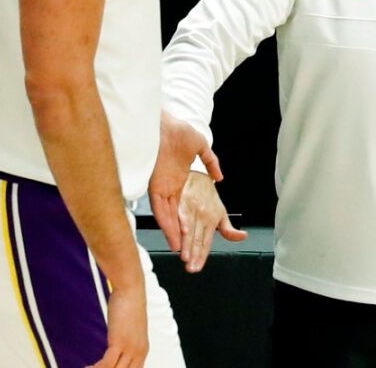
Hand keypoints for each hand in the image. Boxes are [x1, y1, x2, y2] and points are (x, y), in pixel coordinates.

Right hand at [89, 285, 146, 367]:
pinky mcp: (120, 342)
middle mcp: (139, 353)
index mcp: (142, 351)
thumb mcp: (129, 327)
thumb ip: (125, 340)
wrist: (131, 288)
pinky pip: (107, 365)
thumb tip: (117, 344)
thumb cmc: (128, 305)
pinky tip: (86, 367)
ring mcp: (131, 349)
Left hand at [150, 112, 222, 252]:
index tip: (194, 235)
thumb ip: (211, 162)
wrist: (164, 123)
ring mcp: (161, 188)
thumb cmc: (179, 131)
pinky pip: (161, 210)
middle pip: (175, 216)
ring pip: (168, 217)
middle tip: (187, 251)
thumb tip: (219, 177)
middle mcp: (168, 187)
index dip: (188, 221)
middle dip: (181, 234)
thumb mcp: (200, 147)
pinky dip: (167, 224)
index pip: (183, 206)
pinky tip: (173, 236)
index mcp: (178, 180)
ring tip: (181, 251)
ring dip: (174, 234)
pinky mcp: (155, 187)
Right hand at [177, 171, 246, 271]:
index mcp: (212, 220)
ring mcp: (192, 208)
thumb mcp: (221, 213)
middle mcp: (202, 215)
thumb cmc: (208, 196)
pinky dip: (179, 222)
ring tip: (184, 256)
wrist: (198, 176)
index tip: (197, 267)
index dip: (201, 256)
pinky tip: (178, 232)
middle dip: (193, 254)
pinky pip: (180, 213)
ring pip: (189, 229)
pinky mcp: (182, 200)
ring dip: (186, 243)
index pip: (206, 242)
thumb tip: (242, 237)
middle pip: (197, 238)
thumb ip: (229, 230)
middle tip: (190, 267)